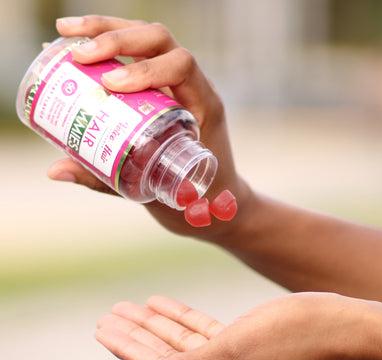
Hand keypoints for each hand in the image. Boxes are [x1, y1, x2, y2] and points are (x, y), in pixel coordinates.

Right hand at [49, 15, 252, 238]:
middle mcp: (195, 88)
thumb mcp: (157, 194)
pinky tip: (77, 46)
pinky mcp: (164, 88)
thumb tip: (55, 170)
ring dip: (107, 29)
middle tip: (77, 53)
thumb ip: (108, 181)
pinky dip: (109, 44)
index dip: (147, 68)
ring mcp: (179, 85)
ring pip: (148, 39)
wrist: (221, 202)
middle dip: (117, 38)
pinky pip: (138, 55)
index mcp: (205, 107)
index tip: (111, 85)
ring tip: (64, 32)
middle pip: (160, 41)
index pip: (182, 66)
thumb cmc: (199, 202)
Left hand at [95, 293, 378, 359]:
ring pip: (190, 350)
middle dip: (141, 336)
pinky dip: (191, 326)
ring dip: (162, 328)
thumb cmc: (297, 334)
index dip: (130, 347)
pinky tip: (167, 308)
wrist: (352, 330)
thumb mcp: (234, 349)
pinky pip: (213, 343)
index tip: (105, 327)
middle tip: (111, 315)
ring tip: (133, 307)